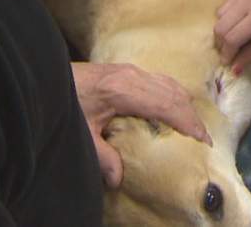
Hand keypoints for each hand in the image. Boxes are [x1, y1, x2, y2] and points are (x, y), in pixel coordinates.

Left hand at [71, 62, 210, 187]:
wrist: (46, 76)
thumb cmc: (64, 102)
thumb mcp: (82, 133)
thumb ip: (102, 156)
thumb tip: (119, 179)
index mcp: (125, 90)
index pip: (167, 105)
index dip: (187, 122)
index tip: (202, 139)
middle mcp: (133, 76)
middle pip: (173, 94)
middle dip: (191, 116)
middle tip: (205, 138)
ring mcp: (130, 70)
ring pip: (168, 84)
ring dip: (184, 104)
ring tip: (193, 126)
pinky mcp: (125, 70)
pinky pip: (159, 80)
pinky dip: (173, 94)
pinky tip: (173, 107)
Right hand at [214, 0, 250, 72]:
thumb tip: (234, 69)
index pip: (232, 39)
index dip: (227, 54)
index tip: (228, 63)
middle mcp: (247, 2)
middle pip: (220, 28)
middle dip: (221, 45)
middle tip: (230, 53)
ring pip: (219, 18)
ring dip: (223, 32)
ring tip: (235, 40)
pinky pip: (223, 8)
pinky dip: (226, 20)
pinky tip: (238, 26)